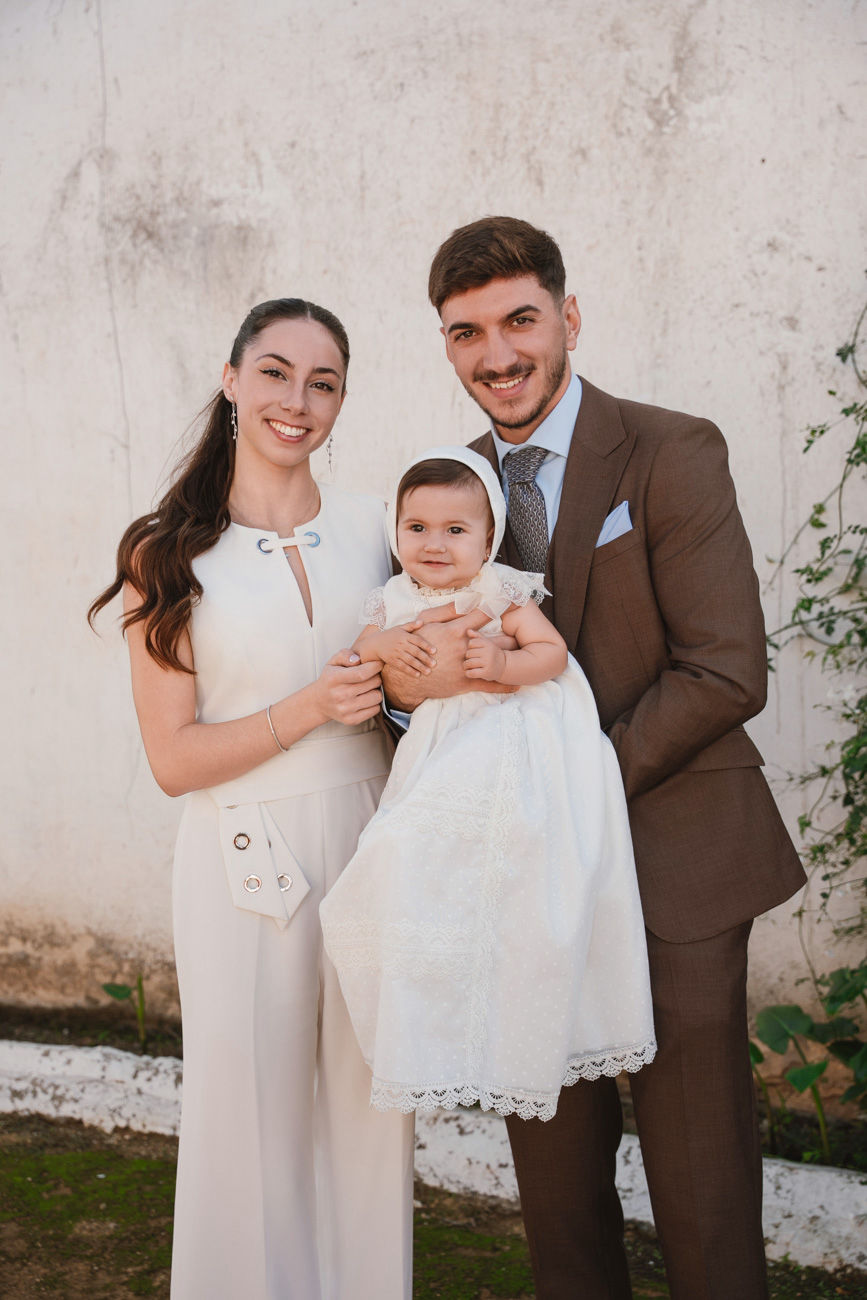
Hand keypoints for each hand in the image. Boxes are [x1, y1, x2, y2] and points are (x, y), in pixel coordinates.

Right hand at [311, 649, 383, 725]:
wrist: (318, 702)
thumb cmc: (330, 679)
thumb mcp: (333, 662)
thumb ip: (345, 655)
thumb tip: (358, 659)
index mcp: (334, 678)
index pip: (362, 673)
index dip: (375, 667)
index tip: (378, 663)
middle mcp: (340, 695)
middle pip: (373, 683)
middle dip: (376, 676)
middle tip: (371, 676)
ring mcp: (345, 709)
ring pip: (377, 697)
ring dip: (376, 690)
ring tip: (368, 688)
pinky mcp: (351, 720)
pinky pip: (375, 709)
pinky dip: (374, 703)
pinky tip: (366, 698)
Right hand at [364, 623, 437, 676]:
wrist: (374, 644)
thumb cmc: (390, 635)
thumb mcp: (399, 628)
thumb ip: (411, 625)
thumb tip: (422, 621)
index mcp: (404, 636)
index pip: (417, 640)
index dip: (426, 646)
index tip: (434, 651)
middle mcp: (401, 644)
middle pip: (415, 652)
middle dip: (425, 658)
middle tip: (434, 664)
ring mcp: (396, 653)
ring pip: (410, 661)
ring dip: (419, 666)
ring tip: (428, 672)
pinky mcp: (392, 661)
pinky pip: (402, 667)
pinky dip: (410, 671)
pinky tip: (417, 675)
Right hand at [383, 613, 516, 706]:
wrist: (406, 674)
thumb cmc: (416, 644)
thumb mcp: (427, 623)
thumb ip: (447, 611)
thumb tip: (464, 600)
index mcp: (456, 631)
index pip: (483, 615)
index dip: (500, 606)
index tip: (514, 599)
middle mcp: (464, 648)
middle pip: (496, 639)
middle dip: (513, 636)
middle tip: (528, 630)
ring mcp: (466, 666)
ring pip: (495, 661)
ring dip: (512, 658)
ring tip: (529, 654)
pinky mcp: (465, 682)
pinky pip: (489, 685)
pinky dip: (504, 685)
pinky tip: (517, 684)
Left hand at [464, 633, 506, 680]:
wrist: (505, 666)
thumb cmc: (492, 653)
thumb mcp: (487, 643)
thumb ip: (478, 637)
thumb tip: (468, 630)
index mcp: (488, 644)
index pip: (471, 643)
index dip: (470, 648)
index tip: (474, 651)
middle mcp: (488, 653)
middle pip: (469, 653)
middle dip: (467, 657)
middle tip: (470, 660)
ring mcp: (488, 663)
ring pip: (468, 663)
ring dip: (466, 666)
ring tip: (468, 666)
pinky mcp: (486, 673)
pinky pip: (471, 673)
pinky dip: (468, 673)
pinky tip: (470, 673)